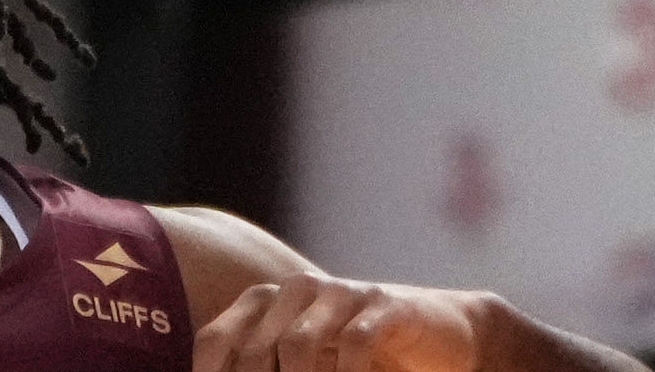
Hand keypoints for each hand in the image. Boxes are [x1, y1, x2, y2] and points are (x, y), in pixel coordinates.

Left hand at [194, 276, 485, 370]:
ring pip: (298, 344)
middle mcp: (296, 290)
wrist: (439, 334)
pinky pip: (355, 341)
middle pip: (254, 350)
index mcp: (265, 303)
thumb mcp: (305, 368)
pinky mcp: (385, 303)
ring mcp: (342, 293)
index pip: (215, 341)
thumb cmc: (355, 360)